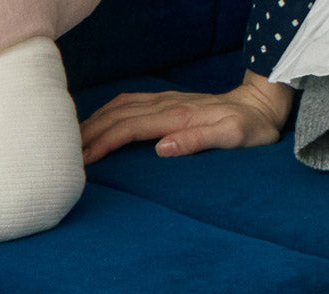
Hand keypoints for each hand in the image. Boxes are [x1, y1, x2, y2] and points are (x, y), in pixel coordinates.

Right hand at [80, 73, 295, 163]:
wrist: (260, 106)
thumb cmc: (250, 128)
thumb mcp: (232, 138)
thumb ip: (198, 141)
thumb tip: (162, 148)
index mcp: (176, 116)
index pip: (129, 129)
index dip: (104, 142)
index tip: (85, 159)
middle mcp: (166, 104)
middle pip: (117, 116)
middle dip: (90, 133)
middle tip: (67, 154)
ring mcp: (165, 100)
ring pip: (119, 107)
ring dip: (95, 121)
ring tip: (75, 140)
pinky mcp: (168, 102)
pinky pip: (130, 103)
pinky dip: (109, 112)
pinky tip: (101, 121)